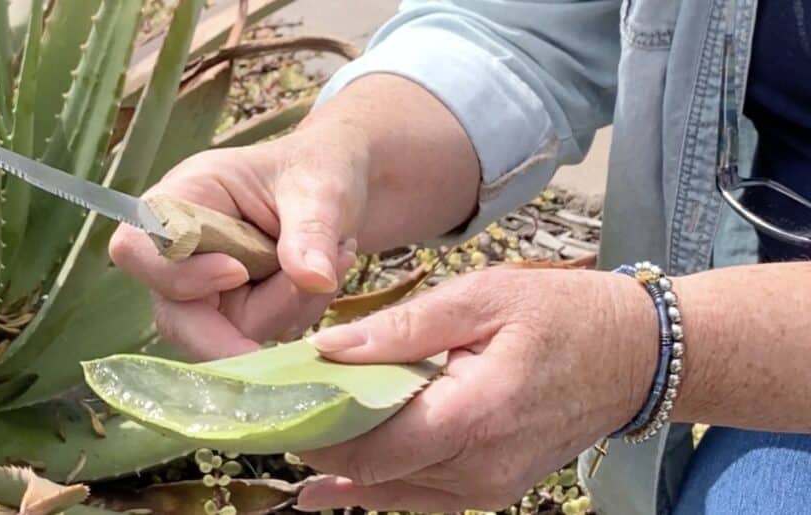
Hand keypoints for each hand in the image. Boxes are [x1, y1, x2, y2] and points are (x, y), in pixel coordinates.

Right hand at [108, 122, 368, 359]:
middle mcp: (184, 253)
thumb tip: (314, 279)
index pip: (138, 250)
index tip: (237, 272)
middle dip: (232, 332)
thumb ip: (311, 230)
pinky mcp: (237, 315)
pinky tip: (324, 276)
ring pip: (230, 333)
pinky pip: (261, 338)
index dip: (177, 274)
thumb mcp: (319, 188)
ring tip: (336, 256)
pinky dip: (300, 313)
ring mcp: (208, 291)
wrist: (339, 187)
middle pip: (174, 317)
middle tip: (293, 325)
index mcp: (182, 200)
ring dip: (289, 307)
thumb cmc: (315, 170)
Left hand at [295, 267, 657, 511]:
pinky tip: (326, 489)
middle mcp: (478, 468)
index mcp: (474, 416)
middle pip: (372, 472)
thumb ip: (403, 329)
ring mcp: (487, 489)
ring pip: (390, 491)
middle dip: (318, 443)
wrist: (633, 357)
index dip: (314, 428)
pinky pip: (417, 498)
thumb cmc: (561, 316)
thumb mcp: (481, 299)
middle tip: (272, 411)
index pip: (370, 445)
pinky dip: (372, 487)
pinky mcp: (490, 491)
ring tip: (291, 432)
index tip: (271, 401)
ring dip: (341, 463)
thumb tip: (328, 349)